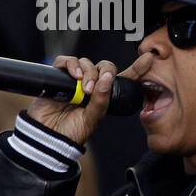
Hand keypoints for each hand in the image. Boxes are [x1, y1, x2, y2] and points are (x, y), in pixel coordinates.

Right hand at [27, 53, 153, 148]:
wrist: (47, 137)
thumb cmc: (71, 131)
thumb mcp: (93, 119)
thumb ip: (102, 101)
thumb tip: (105, 78)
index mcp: (105, 95)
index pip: (124, 78)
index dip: (137, 68)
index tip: (148, 58)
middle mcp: (92, 85)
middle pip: (104, 66)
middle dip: (103, 72)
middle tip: (94, 89)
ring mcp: (75, 80)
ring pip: (86, 62)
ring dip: (88, 72)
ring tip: (84, 88)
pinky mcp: (57, 77)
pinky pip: (65, 61)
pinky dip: (71, 65)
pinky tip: (75, 76)